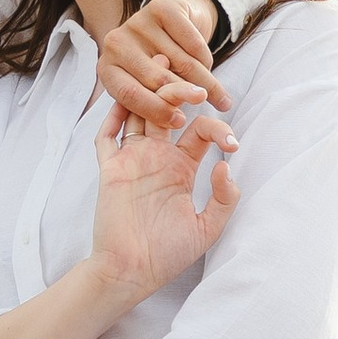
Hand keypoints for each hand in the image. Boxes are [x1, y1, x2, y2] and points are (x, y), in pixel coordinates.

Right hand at [89, 96, 237, 299]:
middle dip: (179, 91)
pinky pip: (107, 137)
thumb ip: (224, 199)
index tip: (231, 143)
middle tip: (195, 84)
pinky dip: (113, 117)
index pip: (199, 131)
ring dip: (147, 92)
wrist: (131, 272)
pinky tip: (124, 99)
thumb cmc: (167, 255)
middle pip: (167, 112)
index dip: (217, 128)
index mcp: (181, 168)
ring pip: (138, 115)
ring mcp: (132, 161)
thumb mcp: (207, 229)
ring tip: (158, 66)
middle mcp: (157, 158)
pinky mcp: (110, 170)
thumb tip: (225, 164)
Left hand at [97, 0, 229, 131]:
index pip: (129, 96)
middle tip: (206, 107)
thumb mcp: (147, 85)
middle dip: (185, 96)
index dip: (156, 111)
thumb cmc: (157, 62)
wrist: (171, 20)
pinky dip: (206, 59)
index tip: (179, 123)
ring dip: (205, 83)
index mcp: (107, 68)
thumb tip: (175, 118)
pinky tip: (210, 67)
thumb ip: (155, 99)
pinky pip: (192, 44)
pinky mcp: (161, 8)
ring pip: (181, 63)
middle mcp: (116, 44)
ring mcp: (137, 23)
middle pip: (157, 80)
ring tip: (221, 100)